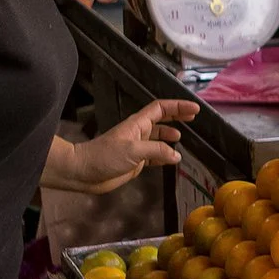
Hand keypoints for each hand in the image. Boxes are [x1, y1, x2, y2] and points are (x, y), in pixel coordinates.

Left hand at [61, 99, 198, 193]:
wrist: (84, 172)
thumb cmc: (105, 156)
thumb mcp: (134, 151)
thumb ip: (157, 151)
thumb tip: (177, 155)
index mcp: (138, 124)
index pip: (161, 109)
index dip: (177, 106)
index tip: (194, 109)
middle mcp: (139, 133)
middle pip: (162, 121)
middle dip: (177, 118)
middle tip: (193, 118)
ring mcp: (137, 147)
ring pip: (159, 139)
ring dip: (170, 137)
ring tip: (183, 140)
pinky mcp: (135, 162)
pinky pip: (155, 156)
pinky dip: (165, 156)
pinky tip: (172, 159)